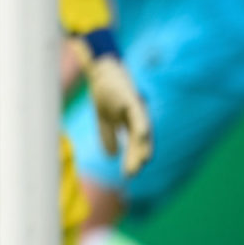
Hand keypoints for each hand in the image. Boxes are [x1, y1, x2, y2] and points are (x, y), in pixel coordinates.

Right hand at [86, 54, 152, 175]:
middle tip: (131, 174)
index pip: (134, 143)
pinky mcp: (132, 98)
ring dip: (141, 145)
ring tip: (143, 160)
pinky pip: (138, 113)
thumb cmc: (104, 91)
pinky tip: (143, 134)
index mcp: (129, 122)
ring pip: (141, 129)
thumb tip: (111, 155)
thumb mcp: (103, 118)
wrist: (100, 69)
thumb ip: (107, 135)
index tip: (128, 175)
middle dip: (135, 156)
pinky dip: (141, 124)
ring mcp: (135, 107)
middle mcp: (136, 116)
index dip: (132, 158)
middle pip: (139, 140)